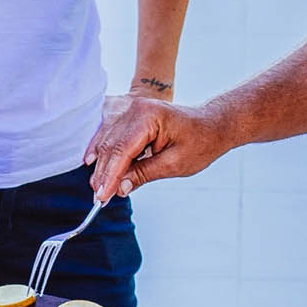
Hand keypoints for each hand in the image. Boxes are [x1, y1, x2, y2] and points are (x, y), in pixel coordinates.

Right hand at [84, 96, 229, 201]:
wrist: (212, 125)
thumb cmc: (200, 142)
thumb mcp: (174, 164)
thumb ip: (144, 174)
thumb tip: (119, 188)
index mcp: (148, 116)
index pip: (121, 150)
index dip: (110, 175)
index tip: (102, 196)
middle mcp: (135, 109)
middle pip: (110, 145)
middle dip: (103, 172)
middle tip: (98, 197)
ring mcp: (131, 109)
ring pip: (107, 140)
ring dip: (101, 164)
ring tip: (98, 187)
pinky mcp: (130, 115)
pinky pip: (110, 134)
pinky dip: (103, 150)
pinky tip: (94, 164)